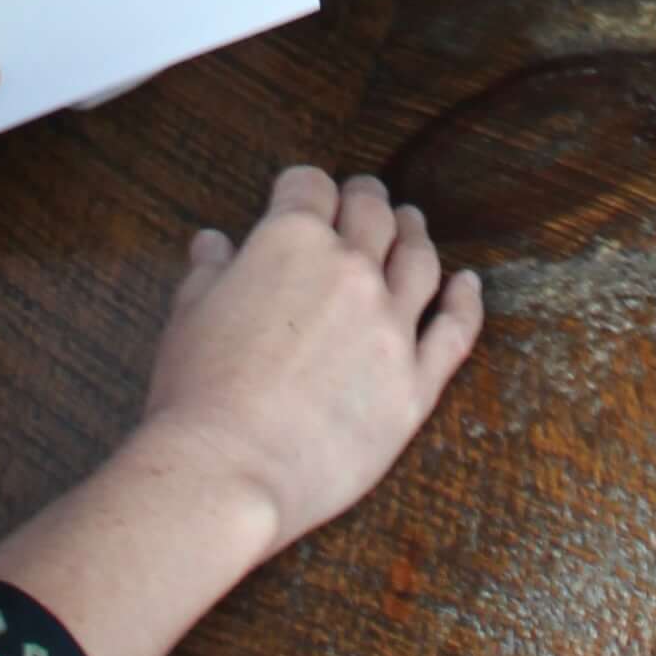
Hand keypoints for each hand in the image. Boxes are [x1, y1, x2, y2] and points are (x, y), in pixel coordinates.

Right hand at [135, 165, 484, 558]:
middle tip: (366, 195)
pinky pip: (453, 332)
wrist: (229, 469)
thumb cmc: (197, 394)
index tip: (303, 192)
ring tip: (413, 226)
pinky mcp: (415, 383)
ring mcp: (391, 325)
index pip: (309, 187)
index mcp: (291, 241)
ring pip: (419, 261)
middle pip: (372, 214)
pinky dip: (464, 302)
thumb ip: (208, 272)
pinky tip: (467, 286)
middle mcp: (351, 270)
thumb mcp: (188, 316)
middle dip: (366, 198)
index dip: (304, 186)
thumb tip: (212, 242)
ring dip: (415, 235)